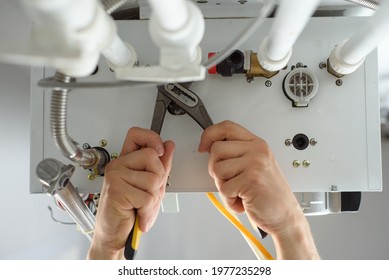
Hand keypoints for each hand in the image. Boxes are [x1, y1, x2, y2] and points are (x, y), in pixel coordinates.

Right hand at [88, 127, 174, 258]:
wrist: (114, 234)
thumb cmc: (130, 211)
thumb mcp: (150, 186)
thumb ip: (160, 165)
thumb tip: (169, 146)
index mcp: (126, 161)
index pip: (137, 134)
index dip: (152, 138)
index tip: (160, 150)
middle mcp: (118, 165)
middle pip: (152, 157)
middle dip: (158, 179)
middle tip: (147, 194)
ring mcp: (115, 176)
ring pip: (153, 178)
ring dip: (153, 199)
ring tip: (141, 206)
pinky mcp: (116, 190)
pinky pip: (147, 196)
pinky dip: (147, 210)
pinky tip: (138, 213)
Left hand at [198, 121, 318, 258]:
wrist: (285, 216)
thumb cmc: (268, 194)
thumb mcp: (255, 166)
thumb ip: (236, 153)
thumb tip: (209, 147)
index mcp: (257, 144)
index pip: (226, 127)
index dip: (209, 135)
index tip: (203, 147)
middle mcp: (257, 151)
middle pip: (216, 149)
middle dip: (216, 168)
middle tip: (230, 180)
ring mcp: (255, 164)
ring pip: (217, 169)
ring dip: (223, 186)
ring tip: (239, 191)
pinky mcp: (251, 180)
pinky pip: (224, 188)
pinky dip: (229, 200)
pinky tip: (243, 201)